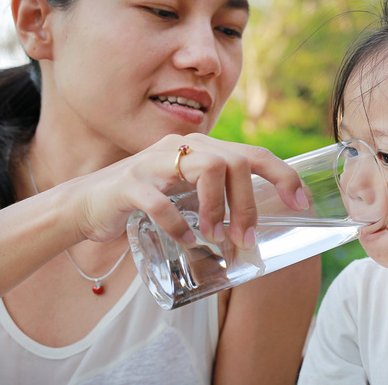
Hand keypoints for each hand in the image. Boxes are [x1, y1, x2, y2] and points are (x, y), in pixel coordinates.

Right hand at [68, 134, 307, 248]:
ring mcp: (153, 162)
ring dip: (218, 208)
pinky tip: (187, 241)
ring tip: (216, 237)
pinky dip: (179, 226)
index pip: (252, 153)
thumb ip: (217, 197)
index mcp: (201, 148)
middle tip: (246, 238)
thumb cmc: (146, 201)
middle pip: (233, 162)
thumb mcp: (187, 193)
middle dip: (247, 203)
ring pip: (206, 168)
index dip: (282, 175)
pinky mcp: (129, 184)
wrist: (87, 204)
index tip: (300, 202)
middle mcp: (181, 147)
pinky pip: (161, 202)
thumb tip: (255, 228)